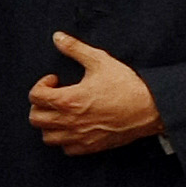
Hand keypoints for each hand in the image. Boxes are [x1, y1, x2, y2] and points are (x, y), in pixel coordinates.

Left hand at [26, 32, 163, 155]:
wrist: (149, 108)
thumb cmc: (126, 85)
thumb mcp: (100, 60)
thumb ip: (75, 48)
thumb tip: (57, 37)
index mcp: (69, 100)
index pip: (35, 97)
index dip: (41, 85)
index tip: (55, 80)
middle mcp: (70, 121)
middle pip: (35, 119)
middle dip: (39, 105)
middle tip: (53, 96)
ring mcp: (80, 137)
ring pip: (48, 137)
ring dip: (49, 124)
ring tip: (61, 113)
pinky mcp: (91, 147)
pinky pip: (67, 149)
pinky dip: (65, 140)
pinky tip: (74, 127)